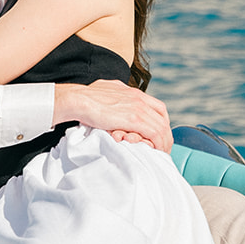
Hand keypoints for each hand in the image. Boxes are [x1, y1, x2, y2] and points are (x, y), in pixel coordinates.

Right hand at [53, 80, 171, 153]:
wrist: (78, 99)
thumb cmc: (86, 96)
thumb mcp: (106, 90)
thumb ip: (116, 94)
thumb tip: (115, 95)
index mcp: (133, 92)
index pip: (158, 107)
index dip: (162, 122)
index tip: (160, 133)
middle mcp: (139, 99)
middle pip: (163, 119)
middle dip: (166, 134)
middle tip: (164, 147)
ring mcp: (138, 108)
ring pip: (161, 127)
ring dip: (164, 142)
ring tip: (162, 153)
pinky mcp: (134, 119)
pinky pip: (154, 133)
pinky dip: (158, 144)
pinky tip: (156, 151)